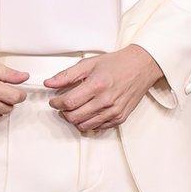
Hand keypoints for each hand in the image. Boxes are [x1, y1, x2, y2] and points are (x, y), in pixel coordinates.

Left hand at [43, 46, 164, 131]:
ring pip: (84, 126)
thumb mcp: (89, 63)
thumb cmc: (116, 64)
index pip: (69, 102)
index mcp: (96, 85)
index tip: (54, 101)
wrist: (141, 66)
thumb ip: (67, 75)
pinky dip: (89, 123)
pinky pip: (98, 128)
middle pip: (74, 117)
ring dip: (75, 120)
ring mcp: (114, 111)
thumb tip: (49, 83)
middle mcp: (105, 101)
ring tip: (74, 110)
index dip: (56, 103)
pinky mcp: (120, 118)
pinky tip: (88, 113)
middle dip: (63, 112)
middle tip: (62, 106)